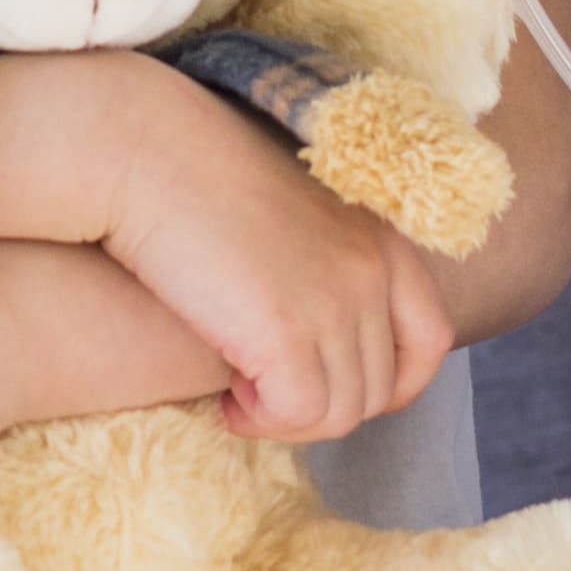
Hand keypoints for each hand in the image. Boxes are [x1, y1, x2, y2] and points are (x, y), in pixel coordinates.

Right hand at [90, 61, 460, 446]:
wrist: (140, 152)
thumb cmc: (196, 176)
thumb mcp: (292, 214)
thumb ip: (326, 263)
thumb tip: (324, 338)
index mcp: (382, 236)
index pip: (430, 339)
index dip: (393, 384)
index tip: (336, 391)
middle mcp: (372, 269)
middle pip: (379, 388)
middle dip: (321, 406)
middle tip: (263, 390)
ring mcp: (335, 300)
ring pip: (339, 413)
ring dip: (287, 418)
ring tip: (239, 393)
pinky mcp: (285, 332)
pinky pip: (296, 414)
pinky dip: (262, 419)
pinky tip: (226, 397)